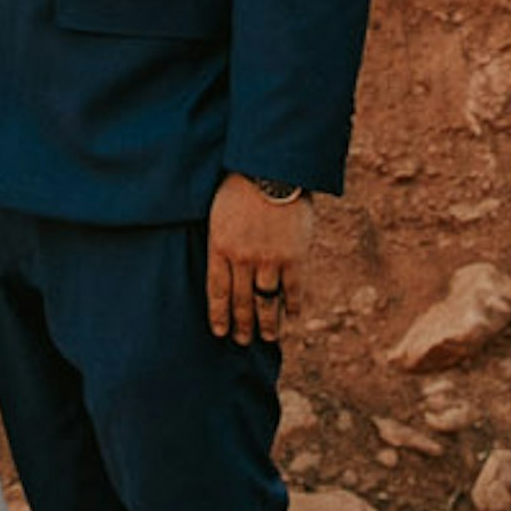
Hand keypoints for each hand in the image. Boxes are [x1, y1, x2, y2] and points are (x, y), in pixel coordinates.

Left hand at [206, 174, 304, 343]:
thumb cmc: (240, 184)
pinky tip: (293, 315)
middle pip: (241, 302)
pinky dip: (293, 305)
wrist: (272, 168)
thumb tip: (221, 261)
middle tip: (243, 341)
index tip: (220, 332)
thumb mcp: (218, 211)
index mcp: (220, 246)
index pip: (217, 291)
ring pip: (267, 302)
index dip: (219, 315)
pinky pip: (292, 289)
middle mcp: (242, 259)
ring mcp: (269, 260)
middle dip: (242, 325)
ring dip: (267, 323)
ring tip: (268, 337)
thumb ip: (221, 239)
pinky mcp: (293, 257)